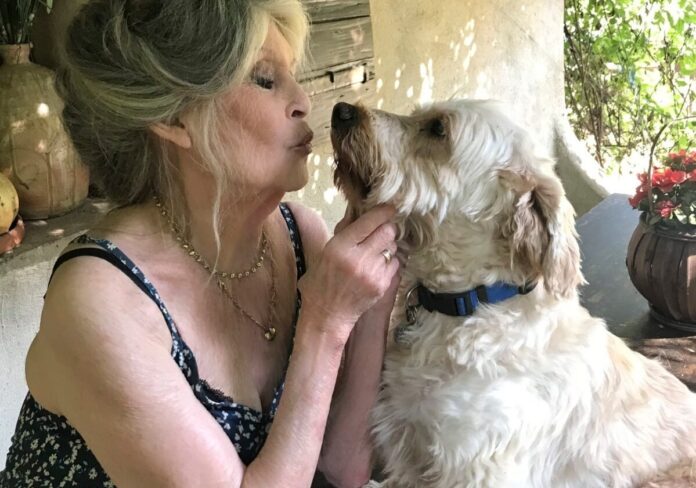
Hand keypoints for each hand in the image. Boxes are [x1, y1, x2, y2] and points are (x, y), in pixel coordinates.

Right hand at [298, 205, 399, 343]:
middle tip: (383, 231)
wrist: (327, 314)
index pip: (370, 221)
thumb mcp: (325, 251)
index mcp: (340, 246)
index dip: (384, 211)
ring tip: (375, 254)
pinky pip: (395, 264)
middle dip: (388, 228)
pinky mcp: (382, 285)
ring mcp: (372, 273)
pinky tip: (376, 268)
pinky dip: (388, 263)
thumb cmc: (322, 280)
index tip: (390, 207)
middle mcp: (358, 258)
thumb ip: (344, 231)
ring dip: (387, 247)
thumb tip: (359, 209)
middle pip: (388, 232)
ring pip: (392, 248)